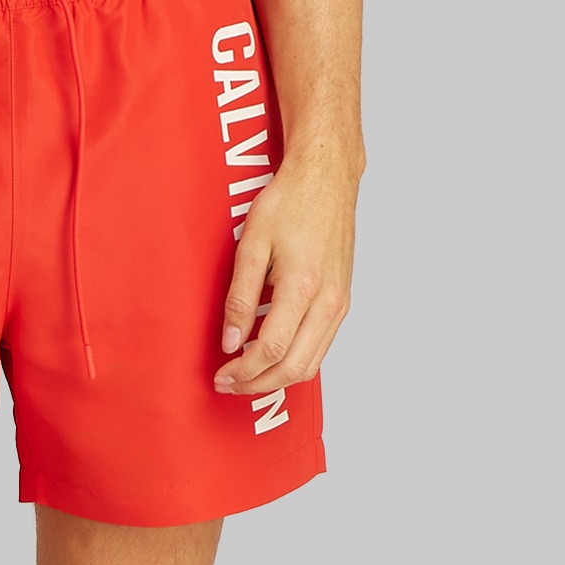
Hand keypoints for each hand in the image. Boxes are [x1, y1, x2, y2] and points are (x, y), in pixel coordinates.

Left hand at [214, 145, 360, 394]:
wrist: (327, 179)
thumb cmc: (290, 202)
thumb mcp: (252, 245)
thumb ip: (240, 297)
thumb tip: (230, 341)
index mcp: (302, 287)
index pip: (270, 350)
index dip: (242, 371)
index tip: (221, 375)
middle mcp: (327, 301)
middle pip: (294, 367)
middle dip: (258, 384)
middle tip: (229, 385)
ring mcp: (339, 303)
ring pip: (312, 363)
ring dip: (278, 378)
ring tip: (247, 376)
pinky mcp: (343, 299)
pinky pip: (321, 346)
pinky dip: (296, 361)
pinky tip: (272, 356)